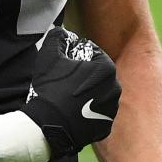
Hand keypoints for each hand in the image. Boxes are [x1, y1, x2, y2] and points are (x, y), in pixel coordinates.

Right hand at [20, 27, 120, 157]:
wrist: (46, 126)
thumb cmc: (50, 88)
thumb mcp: (49, 54)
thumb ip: (57, 36)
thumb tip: (62, 32)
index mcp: (106, 69)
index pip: (94, 55)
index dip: (79, 57)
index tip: (66, 64)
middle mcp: (115, 89)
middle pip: (99, 76)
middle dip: (85, 76)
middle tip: (67, 81)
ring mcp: (111, 110)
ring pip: (100, 95)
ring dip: (88, 94)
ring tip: (68, 98)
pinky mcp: (105, 128)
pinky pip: (97, 115)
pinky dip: (88, 113)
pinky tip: (72, 113)